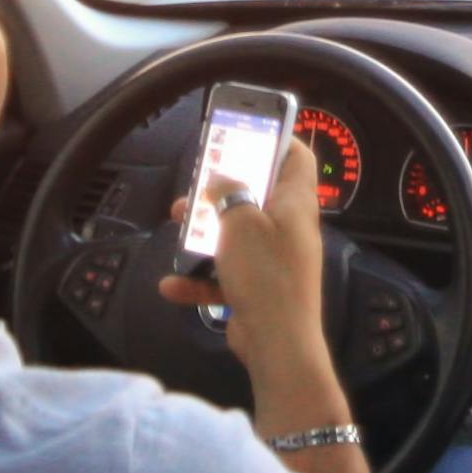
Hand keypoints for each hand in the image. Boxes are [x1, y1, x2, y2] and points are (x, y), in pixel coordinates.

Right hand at [160, 138, 337, 392]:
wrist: (277, 343)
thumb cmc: (265, 274)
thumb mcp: (241, 223)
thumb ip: (229, 193)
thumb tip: (223, 177)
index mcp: (295, 204)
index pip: (297, 157)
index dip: (277, 138)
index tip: (250, 128)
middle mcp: (289, 229)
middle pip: (258, 195)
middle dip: (224, 188)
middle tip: (198, 183)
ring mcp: (275, 261)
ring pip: (237, 234)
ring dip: (205, 231)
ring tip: (179, 225)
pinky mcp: (259, 290)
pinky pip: (226, 275)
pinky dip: (201, 278)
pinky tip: (174, 283)